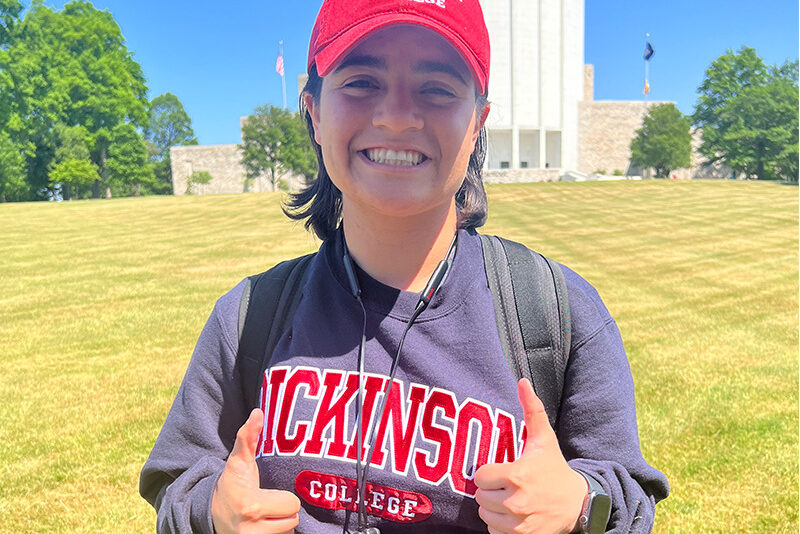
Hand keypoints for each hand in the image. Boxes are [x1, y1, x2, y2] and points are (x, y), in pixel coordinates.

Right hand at [212, 408, 300, 533]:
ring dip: (281, 523)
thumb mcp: (238, 461)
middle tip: (270, 502)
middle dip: (284, 510)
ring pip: (288, 531)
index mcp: (251, 505)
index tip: (270, 493)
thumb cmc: (231, 485)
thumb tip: (258, 413)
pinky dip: (275, 533)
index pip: (292, 504)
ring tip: (266, 514)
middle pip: (293, 520)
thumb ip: (248, 437)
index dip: (285, 497)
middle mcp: (251, 529)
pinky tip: (264, 525)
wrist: (210, 513)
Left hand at [474, 379, 587, 533]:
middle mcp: (516, 502)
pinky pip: (494, 532)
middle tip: (506, 486)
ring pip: (484, 515)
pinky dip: (500, 526)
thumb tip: (522, 381)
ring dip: (493, 509)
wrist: (577, 504)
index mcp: (517, 475)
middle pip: (480, 496)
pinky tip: (513, 516)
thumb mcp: (544, 439)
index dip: (488, 472)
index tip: (501, 471)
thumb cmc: (554, 469)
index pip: (479, 476)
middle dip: (490, 490)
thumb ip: (531, 409)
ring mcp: (518, 524)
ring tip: (509, 499)